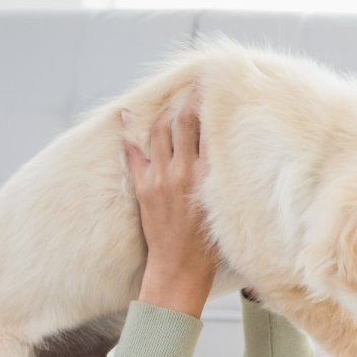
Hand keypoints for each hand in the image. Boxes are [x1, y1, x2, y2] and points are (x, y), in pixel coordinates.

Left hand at [125, 92, 218, 318]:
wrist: (180, 269)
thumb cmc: (209, 244)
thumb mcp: (225, 207)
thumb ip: (225, 179)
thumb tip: (230, 154)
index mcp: (209, 176)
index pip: (210, 129)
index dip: (210, 105)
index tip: (213, 89)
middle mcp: (185, 172)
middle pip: (184, 122)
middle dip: (189, 100)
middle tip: (194, 87)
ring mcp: (161, 178)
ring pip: (160, 132)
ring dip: (164, 114)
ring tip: (170, 104)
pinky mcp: (144, 188)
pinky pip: (133, 153)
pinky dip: (128, 133)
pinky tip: (125, 114)